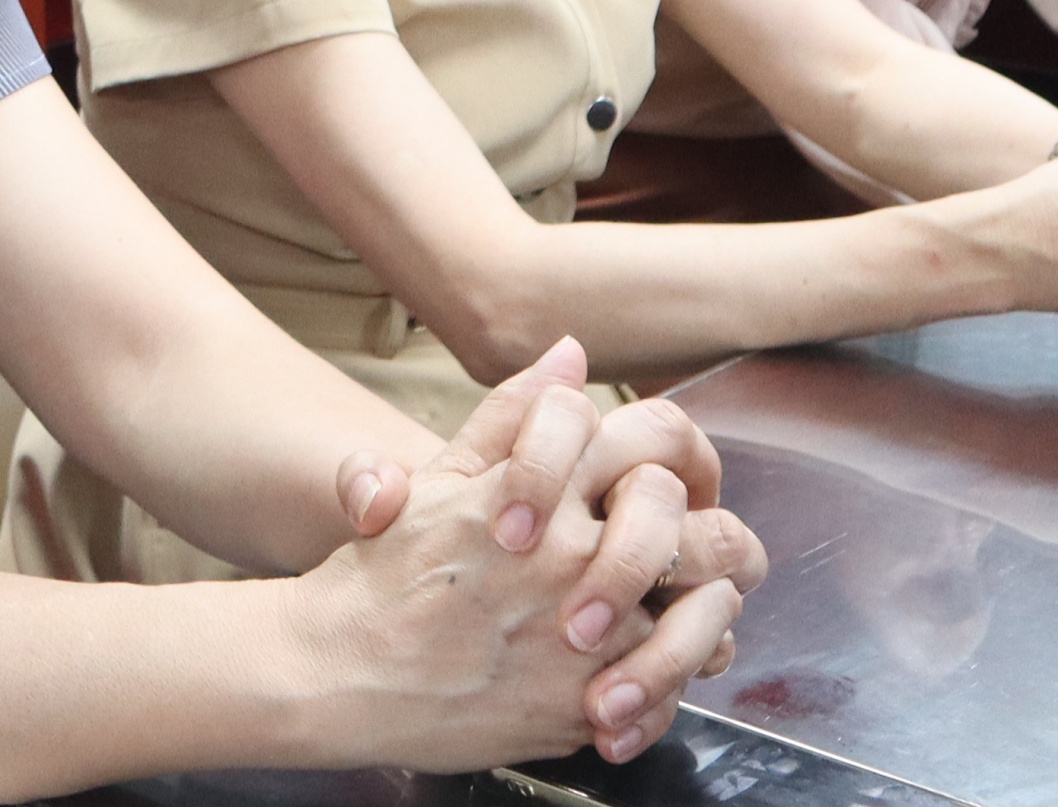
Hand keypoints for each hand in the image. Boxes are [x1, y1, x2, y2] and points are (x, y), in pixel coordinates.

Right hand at [296, 344, 761, 768]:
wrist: (340, 674)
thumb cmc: (384, 577)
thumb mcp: (441, 480)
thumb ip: (513, 417)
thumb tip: (570, 353)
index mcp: (542, 491)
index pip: (650, 437)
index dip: (670, 453)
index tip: (663, 478)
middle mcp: (571, 555)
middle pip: (699, 526)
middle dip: (717, 535)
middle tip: (706, 546)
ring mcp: (585, 634)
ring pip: (705, 612)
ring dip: (712, 611)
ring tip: (696, 610)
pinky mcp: (586, 704)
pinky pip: (673, 689)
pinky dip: (678, 680)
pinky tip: (653, 669)